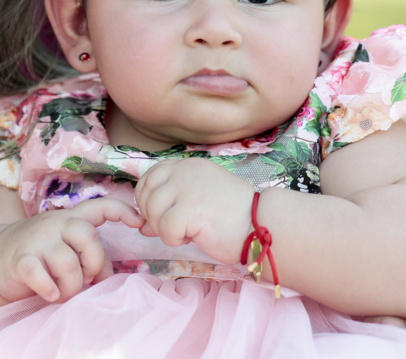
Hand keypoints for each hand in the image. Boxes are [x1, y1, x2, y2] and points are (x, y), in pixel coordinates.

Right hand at [0, 197, 143, 303]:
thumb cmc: (40, 256)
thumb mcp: (66, 250)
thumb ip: (88, 256)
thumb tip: (108, 276)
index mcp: (70, 219)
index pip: (100, 206)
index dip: (123, 210)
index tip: (140, 222)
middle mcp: (55, 223)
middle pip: (88, 236)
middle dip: (92, 264)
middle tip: (83, 279)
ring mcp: (36, 239)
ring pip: (67, 263)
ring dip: (70, 287)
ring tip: (62, 293)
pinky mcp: (20, 259)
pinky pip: (40, 275)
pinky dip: (49, 289)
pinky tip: (49, 294)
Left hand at [135, 157, 254, 263]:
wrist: (263, 225)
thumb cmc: (234, 216)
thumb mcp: (199, 200)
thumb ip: (171, 204)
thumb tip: (142, 224)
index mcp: (188, 165)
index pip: (150, 175)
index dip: (147, 197)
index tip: (159, 214)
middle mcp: (185, 171)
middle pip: (146, 193)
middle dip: (152, 216)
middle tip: (172, 227)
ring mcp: (186, 189)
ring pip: (151, 211)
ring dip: (163, 229)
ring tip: (186, 233)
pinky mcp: (189, 210)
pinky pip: (164, 229)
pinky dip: (174, 240)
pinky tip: (192, 238)